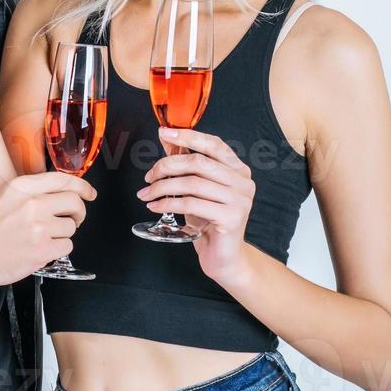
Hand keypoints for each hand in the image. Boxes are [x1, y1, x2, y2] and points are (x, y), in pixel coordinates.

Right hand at [0, 172, 97, 286]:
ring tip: (44, 238)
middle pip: (74, 202)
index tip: (89, 193)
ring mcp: (38, 228)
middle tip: (73, 219)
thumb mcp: (6, 197)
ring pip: (71, 227)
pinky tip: (42, 249)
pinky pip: (66, 246)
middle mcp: (32, 204)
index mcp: (22, 187)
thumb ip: (33, 191)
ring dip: (63, 233)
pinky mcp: (42, 250)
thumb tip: (64, 192)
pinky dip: (58, 249)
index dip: (82, 186)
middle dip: (78, 212)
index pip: (64, 180)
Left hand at [138, 127, 255, 283]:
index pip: (214, 144)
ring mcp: (239, 200)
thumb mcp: (196, 189)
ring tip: (147, 193)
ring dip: (163, 187)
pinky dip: (168, 203)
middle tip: (149, 176)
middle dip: (167, 166)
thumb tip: (167, 139)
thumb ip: (185, 164)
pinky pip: (191, 204)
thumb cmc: (209, 222)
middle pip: (198, 163)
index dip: (188, 136)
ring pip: (192, 183)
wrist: (224, 258)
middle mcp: (243, 182)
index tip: (164, 132)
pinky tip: (156, 206)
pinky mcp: (231, 218)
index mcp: (238, 170)